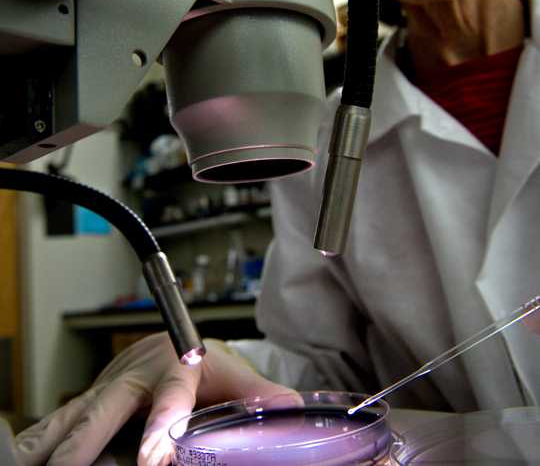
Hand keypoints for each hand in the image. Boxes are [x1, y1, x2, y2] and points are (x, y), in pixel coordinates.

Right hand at [15, 333, 291, 465]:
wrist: (179, 346)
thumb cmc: (208, 366)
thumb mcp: (237, 377)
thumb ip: (263, 395)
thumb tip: (294, 411)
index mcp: (177, 366)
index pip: (171, 394)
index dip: (162, 422)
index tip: (155, 453)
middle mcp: (137, 375)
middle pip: (108, 405)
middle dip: (87, 440)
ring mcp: (110, 385)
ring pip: (76, 411)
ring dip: (52, 439)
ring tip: (30, 463)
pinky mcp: (93, 396)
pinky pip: (63, 417)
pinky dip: (43, 438)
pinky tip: (30, 457)